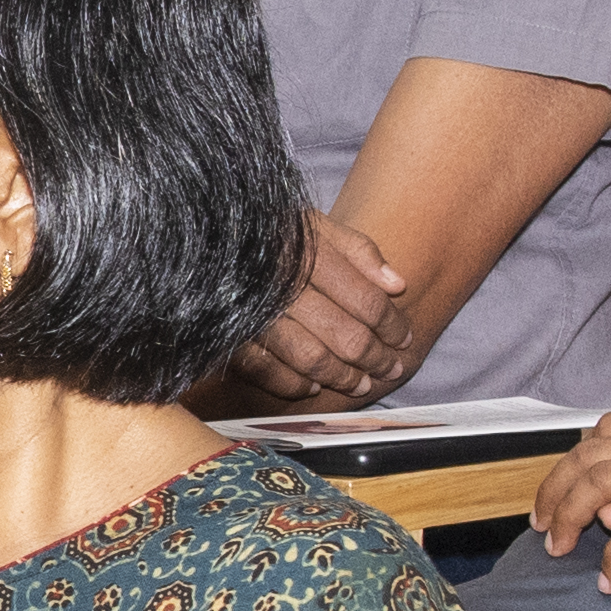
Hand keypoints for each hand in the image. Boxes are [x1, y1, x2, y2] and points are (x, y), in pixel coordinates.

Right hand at [243, 211, 424, 409]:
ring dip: (341, 377)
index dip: (392, 324)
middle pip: (344, 334)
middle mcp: (282, 284)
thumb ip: (358, 249)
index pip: (366, 299)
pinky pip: (265, 371)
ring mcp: (253, 313)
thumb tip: (397, 285)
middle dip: (374, 357)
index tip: (405, 337)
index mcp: (307, 252)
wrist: (205, 233)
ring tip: (360, 384)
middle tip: (391, 368)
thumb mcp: (314, 224)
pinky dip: (292, 385)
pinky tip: (313, 387)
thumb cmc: (269, 230)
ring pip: (310, 358)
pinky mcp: (227, 335)